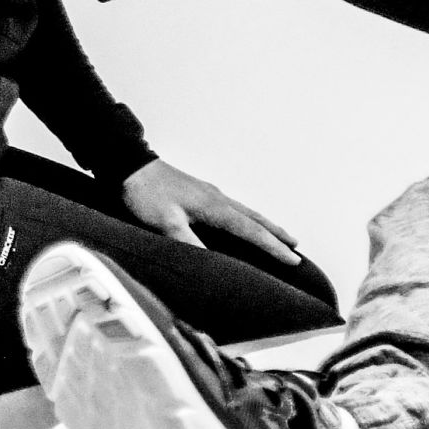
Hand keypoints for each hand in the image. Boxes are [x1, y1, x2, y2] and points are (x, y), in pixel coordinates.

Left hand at [119, 158, 307, 271]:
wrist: (131, 166)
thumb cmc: (146, 194)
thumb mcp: (165, 222)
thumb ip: (188, 241)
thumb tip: (211, 261)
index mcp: (214, 206)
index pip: (251, 231)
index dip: (273, 246)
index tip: (293, 259)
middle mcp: (217, 198)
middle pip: (255, 218)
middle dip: (277, 234)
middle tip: (297, 246)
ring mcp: (210, 194)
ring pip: (246, 212)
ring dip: (265, 224)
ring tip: (280, 235)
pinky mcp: (201, 193)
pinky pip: (233, 209)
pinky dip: (247, 218)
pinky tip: (243, 222)